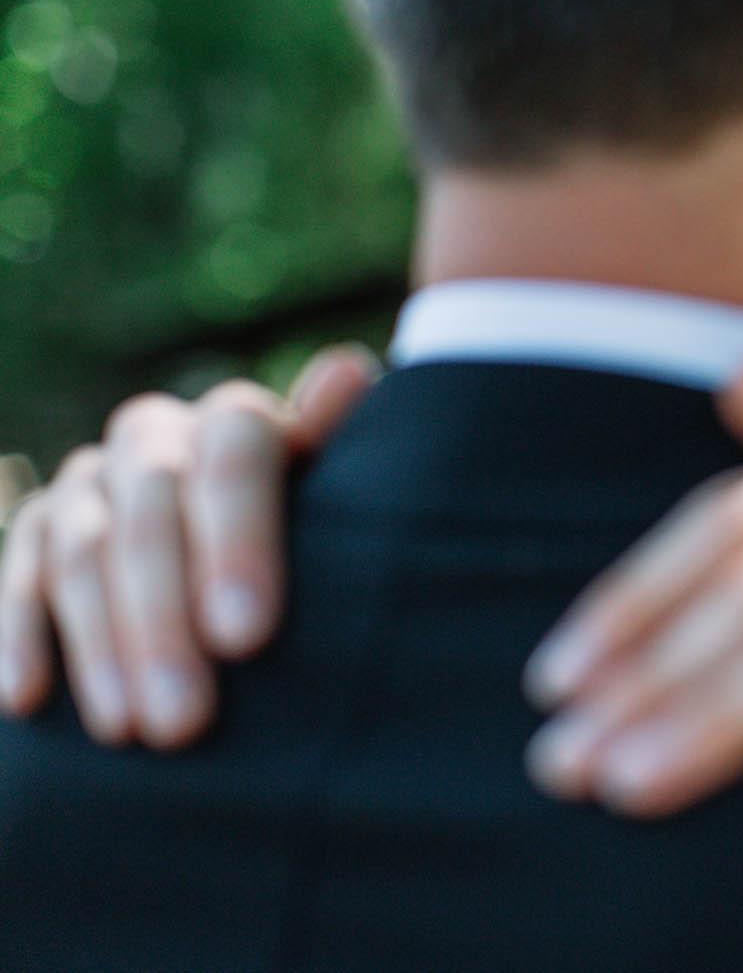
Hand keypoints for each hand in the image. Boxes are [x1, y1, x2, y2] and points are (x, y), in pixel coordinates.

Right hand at [0, 344, 378, 745]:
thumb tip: (348, 372)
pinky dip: (21, 636)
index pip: (233, 454)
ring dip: (102, 647)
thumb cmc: (322, 533)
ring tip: (131, 732)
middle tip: (185, 720)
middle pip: (151, 513)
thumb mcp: (339, 497)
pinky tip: (29, 698)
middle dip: (164, 622)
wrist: (245, 555)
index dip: (237, 541)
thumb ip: (339, 448)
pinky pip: (21, 575)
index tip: (248, 637)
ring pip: (84, 552)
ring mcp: (92, 479)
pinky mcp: (40, 525)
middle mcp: (158, 436)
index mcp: (240, 420)